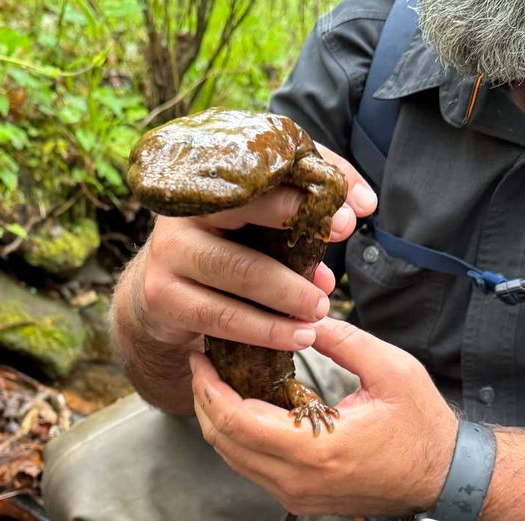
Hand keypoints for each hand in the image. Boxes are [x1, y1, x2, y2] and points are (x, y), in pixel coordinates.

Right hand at [134, 148, 375, 350]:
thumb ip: (308, 197)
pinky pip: (222, 317)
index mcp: (211, 182)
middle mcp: (184, 210)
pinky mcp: (164, 297)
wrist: (160, 291)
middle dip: (300, 247)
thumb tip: (363, 203)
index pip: (260, 178)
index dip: (305, 196)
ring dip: (287, 298)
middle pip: (246, 219)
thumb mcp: (259, 219)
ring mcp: (168, 254)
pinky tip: (294, 338)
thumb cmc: (225, 246)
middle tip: (332, 280)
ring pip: (238, 273)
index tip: (347, 221)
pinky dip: (264, 331)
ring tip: (319, 313)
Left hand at [191, 317, 457, 517]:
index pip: (238, 421)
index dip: (210, 388)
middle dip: (204, 399)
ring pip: (232, 458)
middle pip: (224, 442)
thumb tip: (300, 317)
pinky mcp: (299, 498)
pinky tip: (242, 405)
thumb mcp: (390, 370)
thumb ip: (342, 340)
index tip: (202, 357)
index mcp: (318, 450)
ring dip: (216, 418)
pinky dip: (236, 436)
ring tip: (216, 380)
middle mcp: (299, 481)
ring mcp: (297, 495)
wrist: (445, 480)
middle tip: (202, 363)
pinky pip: (250, 467)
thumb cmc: (423, 426)